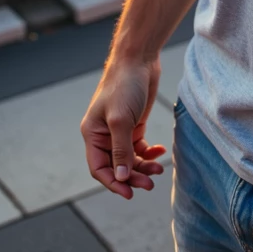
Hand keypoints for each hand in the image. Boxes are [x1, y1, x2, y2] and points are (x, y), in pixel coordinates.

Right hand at [81, 56, 165, 199]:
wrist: (138, 58)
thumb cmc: (124, 85)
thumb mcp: (121, 120)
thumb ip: (121, 150)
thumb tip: (121, 178)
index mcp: (92, 134)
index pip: (99, 168)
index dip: (113, 183)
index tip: (130, 193)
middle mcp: (104, 135)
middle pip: (116, 166)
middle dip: (132, 177)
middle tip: (150, 184)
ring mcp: (119, 130)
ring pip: (129, 159)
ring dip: (143, 166)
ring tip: (158, 169)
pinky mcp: (134, 124)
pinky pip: (139, 147)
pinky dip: (149, 153)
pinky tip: (160, 151)